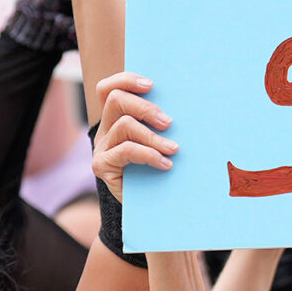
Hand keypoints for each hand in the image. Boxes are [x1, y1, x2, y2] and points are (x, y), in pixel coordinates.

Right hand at [92, 70, 173, 198]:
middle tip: (168, 122)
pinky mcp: (102, 166)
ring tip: (173, 148)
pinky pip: (125, 150)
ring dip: (152, 135)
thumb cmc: (162, 171)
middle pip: (115, 100)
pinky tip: (165, 164)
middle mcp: (105, 130)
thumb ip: (163, 123)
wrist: (151, 210)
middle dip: (145, 107)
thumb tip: (189, 102)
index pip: (108, 88)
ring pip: (123, 125)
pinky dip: (149, 154)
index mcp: (116, 119)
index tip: (151, 85)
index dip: (126, 80)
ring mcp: (102, 148)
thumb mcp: (162, 142)